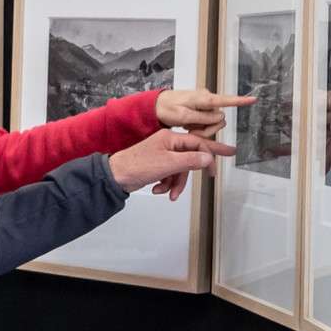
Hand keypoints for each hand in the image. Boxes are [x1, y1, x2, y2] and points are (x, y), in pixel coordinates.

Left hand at [109, 129, 235, 200]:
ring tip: (171, 192)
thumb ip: (189, 160)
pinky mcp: (158, 166)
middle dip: (199, 168)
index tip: (213, 168)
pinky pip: (171, 176)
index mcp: (170, 138)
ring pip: (180, 170)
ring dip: (176, 184)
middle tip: (213, 172)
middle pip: (190, 156)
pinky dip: (167, 185)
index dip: (207, 155)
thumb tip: (206, 158)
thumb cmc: (136, 165)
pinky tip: (160, 189)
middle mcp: (167, 144)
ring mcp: (162, 155)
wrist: (117, 176)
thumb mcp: (168, 163)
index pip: (197, 143)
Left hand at [155, 90, 256, 137]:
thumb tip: (220, 118)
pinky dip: (200, 127)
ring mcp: (205, 105)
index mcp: (203, 98)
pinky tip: (189, 126)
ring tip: (189, 128)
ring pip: (214, 123)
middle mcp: (207, 99)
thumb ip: (203, 117)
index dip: (240, 101)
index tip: (253, 99)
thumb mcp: (183, 116)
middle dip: (208, 129)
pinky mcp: (202, 110)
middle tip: (192, 131)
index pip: (225, 100)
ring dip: (203, 130)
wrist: (157, 107)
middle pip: (219, 119)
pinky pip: (208, 122)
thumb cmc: (167, 108)